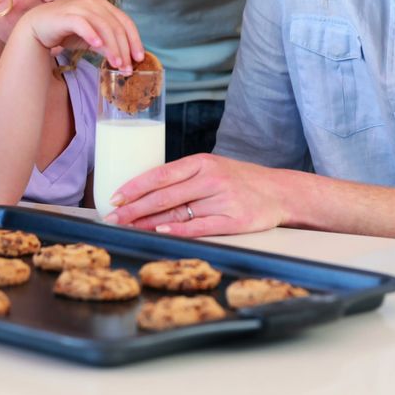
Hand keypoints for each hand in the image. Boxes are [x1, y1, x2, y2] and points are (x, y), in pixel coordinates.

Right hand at [18, 0, 143, 72]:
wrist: (38, 26)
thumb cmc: (66, 31)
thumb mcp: (92, 39)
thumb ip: (107, 45)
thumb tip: (125, 60)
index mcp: (103, 6)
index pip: (126, 23)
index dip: (135, 40)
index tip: (139, 58)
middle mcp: (94, 4)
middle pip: (116, 27)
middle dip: (124, 49)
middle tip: (127, 68)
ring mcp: (80, 8)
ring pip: (103, 27)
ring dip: (112, 47)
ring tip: (116, 63)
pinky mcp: (66, 16)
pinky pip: (82, 24)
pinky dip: (91, 34)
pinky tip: (97, 45)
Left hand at [103, 154, 290, 236]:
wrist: (281, 192)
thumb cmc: (240, 181)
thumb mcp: (213, 169)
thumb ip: (184, 179)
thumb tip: (145, 194)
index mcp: (203, 162)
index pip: (161, 174)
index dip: (135, 187)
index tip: (114, 198)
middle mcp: (212, 178)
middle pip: (165, 195)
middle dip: (134, 209)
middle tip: (113, 219)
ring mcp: (224, 199)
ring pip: (179, 212)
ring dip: (149, 222)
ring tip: (128, 229)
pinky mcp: (236, 221)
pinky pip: (202, 227)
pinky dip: (180, 230)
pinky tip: (161, 232)